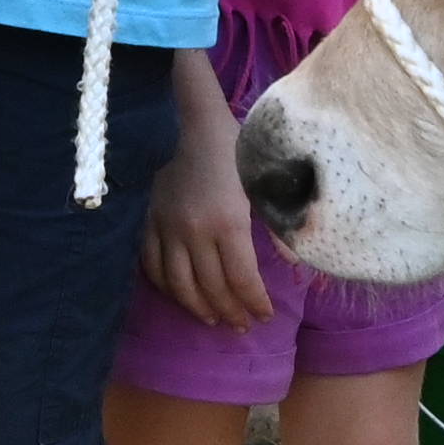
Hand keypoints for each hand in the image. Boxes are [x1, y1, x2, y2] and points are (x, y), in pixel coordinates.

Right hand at [142, 76, 271, 330]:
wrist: (189, 119)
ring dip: (198, 308)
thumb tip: (295, 262)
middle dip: (230, 312)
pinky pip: (151, 265)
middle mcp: (194, 232)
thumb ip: (278, 223)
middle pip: (211, 288)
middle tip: (242, 325)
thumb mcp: (264, 181)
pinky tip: (179, 294)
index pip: (241, 279)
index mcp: (227, 222)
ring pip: (179, 284)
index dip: (253, 303)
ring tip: (213, 319)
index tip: (264, 315)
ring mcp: (166, 229)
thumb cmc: (234, 146)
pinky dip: (165, 286)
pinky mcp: (148, 222)